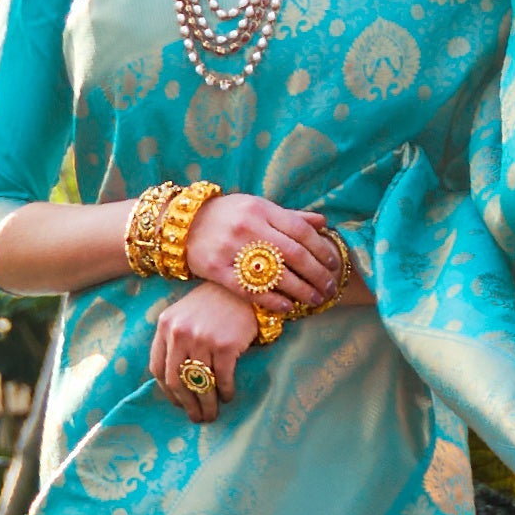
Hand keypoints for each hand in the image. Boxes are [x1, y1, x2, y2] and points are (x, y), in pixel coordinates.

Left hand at [150, 282, 258, 422]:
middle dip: (187, 404)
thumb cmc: (217, 302)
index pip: (158, 368)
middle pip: (177, 380)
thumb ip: (176, 339)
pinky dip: (224, 391)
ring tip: (212, 414)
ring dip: (206, 404)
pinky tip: (228, 396)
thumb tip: (177, 377)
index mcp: (165, 326)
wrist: (245, 283)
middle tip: (196, 418)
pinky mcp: (224, 345)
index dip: (167, 391)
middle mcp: (179, 333)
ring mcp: (201, 339)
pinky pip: (222, 378)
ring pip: (199, 383)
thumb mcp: (186, 314)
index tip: (178, 403)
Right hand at [185, 190, 353, 314]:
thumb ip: (289, 217)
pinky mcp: (216, 270)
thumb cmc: (227, 215)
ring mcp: (231, 250)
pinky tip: (287, 307)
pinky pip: (249, 289)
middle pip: (293, 254)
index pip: (301, 231)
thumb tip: (322, 223)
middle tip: (330, 287)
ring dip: (301, 290)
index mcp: (262, 209)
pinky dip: (272, 300)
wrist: (181, 224)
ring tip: (315, 300)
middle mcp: (249, 228)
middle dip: (317, 274)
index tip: (333, 264)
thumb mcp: (257, 207)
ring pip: (275, 274)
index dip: (321, 250)